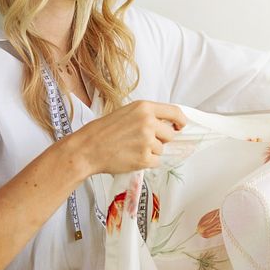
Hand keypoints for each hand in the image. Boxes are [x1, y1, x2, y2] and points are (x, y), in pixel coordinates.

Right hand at [67, 100, 187, 174]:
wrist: (88, 148)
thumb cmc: (103, 131)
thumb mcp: (127, 113)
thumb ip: (147, 116)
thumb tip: (167, 124)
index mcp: (144, 108)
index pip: (174, 112)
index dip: (180, 121)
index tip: (180, 126)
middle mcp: (148, 122)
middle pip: (170, 134)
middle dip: (160, 139)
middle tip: (141, 140)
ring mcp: (147, 141)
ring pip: (161, 149)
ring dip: (150, 151)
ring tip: (131, 148)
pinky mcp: (144, 158)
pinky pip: (155, 161)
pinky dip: (146, 162)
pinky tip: (131, 156)